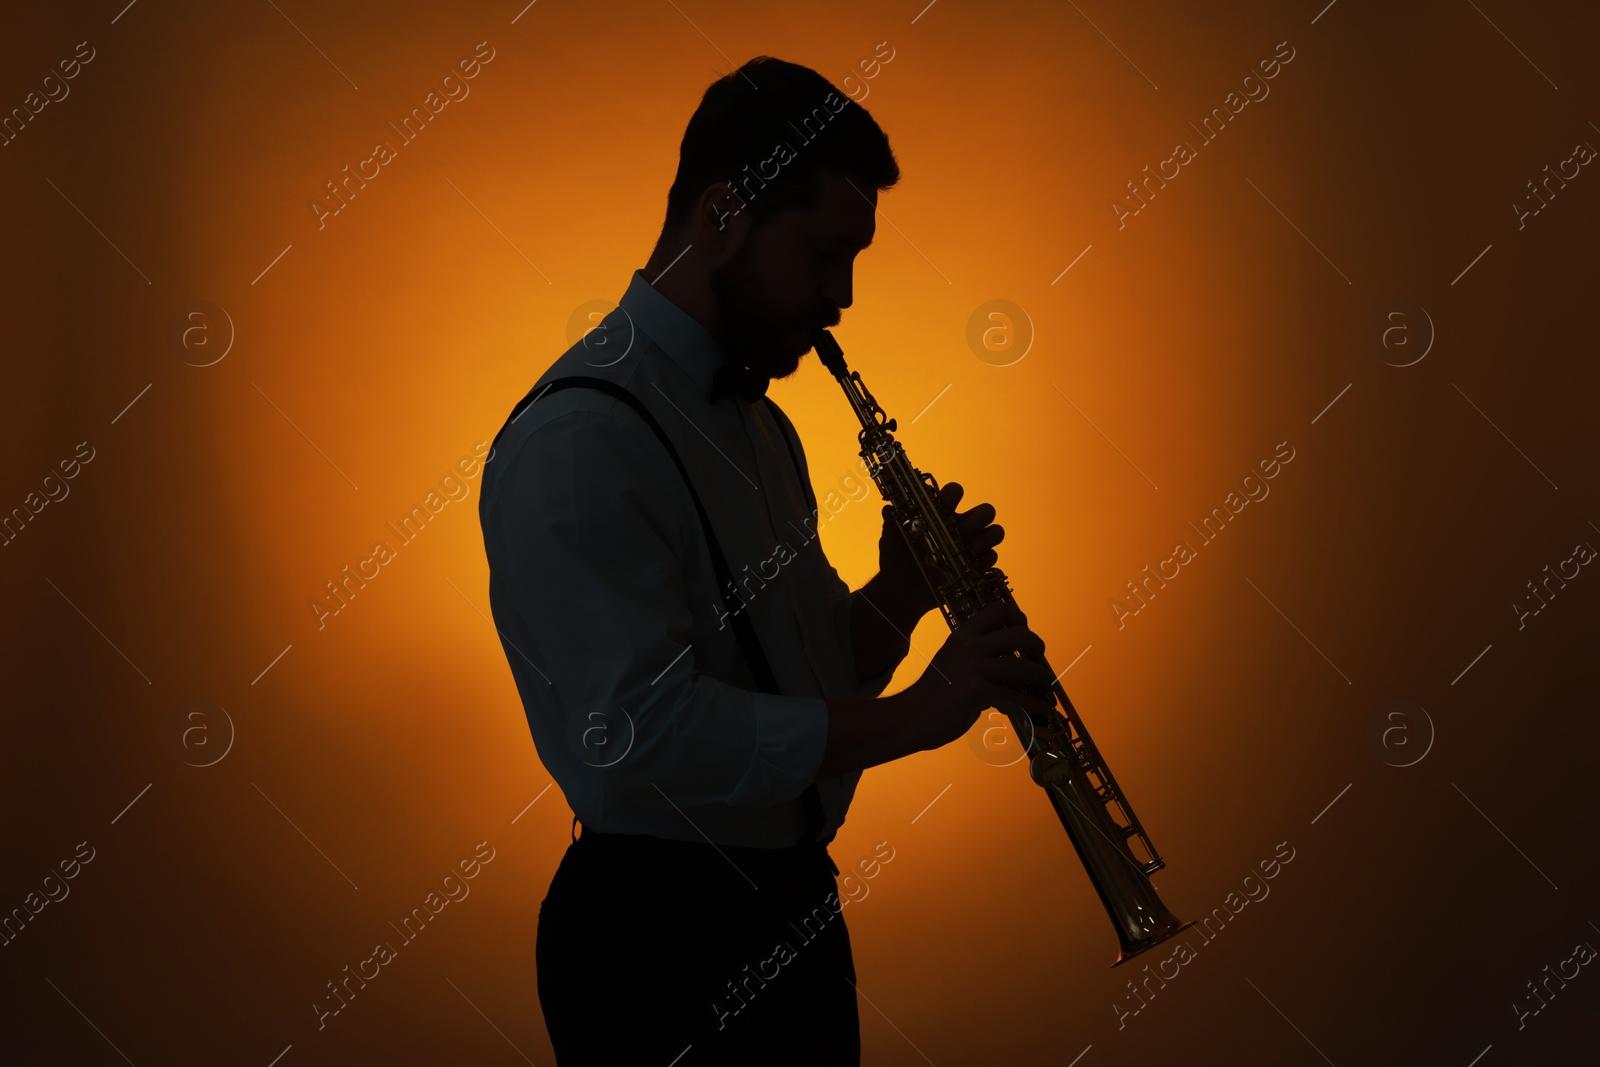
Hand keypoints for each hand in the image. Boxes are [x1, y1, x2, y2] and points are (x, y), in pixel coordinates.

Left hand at [877, 481, 1005, 615]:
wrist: (902, 594)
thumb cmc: (897, 562)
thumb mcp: (891, 543)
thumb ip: (891, 526)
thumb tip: (888, 509)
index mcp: (940, 515)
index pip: (954, 494)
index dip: (954, 493)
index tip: (946, 502)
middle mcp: (960, 528)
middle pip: (984, 511)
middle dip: (979, 516)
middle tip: (963, 530)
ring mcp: (970, 547)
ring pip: (995, 531)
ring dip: (988, 536)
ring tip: (971, 547)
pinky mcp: (975, 567)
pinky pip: (992, 558)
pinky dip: (987, 559)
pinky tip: (974, 565)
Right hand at [900, 599, 1054, 752]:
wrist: (910, 717)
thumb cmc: (934, 693)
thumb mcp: (951, 661)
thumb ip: (976, 656)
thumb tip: (1010, 663)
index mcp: (962, 635)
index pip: (999, 610)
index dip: (1019, 618)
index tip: (1025, 634)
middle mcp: (968, 646)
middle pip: (1019, 634)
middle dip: (1037, 647)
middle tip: (1039, 659)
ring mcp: (972, 668)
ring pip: (1023, 666)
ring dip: (1041, 677)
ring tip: (1046, 686)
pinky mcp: (976, 691)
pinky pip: (1016, 696)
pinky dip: (1033, 705)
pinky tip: (1041, 710)